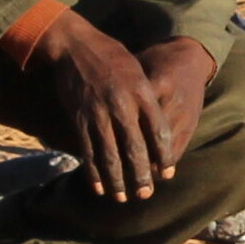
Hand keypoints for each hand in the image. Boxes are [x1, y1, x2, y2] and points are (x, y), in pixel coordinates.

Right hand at [22, 8, 208, 201]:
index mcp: (142, 92)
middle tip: (146, 194)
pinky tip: (98, 186)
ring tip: (122, 198)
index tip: (168, 173)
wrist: (76, 45)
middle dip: (141, 174)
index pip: (158, 131)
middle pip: (135, 147)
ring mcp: (99, 113)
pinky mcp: (80, 118)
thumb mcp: (138, 71)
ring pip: (110, 154)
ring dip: (116, 180)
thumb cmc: (112, 57)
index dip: (164, 154)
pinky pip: (88, 150)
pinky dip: (93, 171)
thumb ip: (147, 99)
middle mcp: (122, 104)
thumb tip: (157, 131)